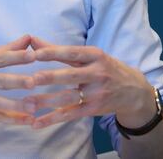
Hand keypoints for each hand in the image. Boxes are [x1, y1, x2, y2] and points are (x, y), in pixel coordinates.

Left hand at [25, 36, 155, 128]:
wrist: (134, 91)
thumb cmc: (105, 68)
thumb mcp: (89, 56)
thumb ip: (59, 49)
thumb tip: (32, 40)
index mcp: (95, 56)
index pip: (72, 53)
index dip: (53, 53)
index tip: (35, 53)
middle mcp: (97, 74)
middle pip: (71, 75)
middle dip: (50, 77)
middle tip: (30, 79)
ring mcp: (96, 93)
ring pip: (68, 97)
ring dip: (47, 101)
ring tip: (27, 103)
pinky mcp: (94, 109)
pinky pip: (70, 114)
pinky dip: (53, 119)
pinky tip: (37, 122)